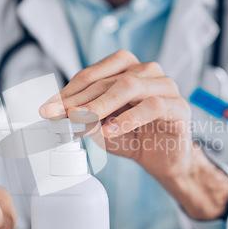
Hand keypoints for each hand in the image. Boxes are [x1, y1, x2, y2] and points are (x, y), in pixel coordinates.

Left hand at [40, 50, 227, 219]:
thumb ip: (84, 118)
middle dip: (80, 99)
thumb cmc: (132, 137)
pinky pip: (152, 106)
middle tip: (59, 115)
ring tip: (83, 119)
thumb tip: (60, 114)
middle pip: (108, 80)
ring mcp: (165, 86)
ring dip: (102, 104)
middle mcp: (147, 72)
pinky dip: (128, 118)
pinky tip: (111, 130)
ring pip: (130, 86)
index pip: (93, 75)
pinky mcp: (178, 106)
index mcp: (127, 69)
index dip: (69, 91)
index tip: (49, 108)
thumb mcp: (101, 127)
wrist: (163, 160)